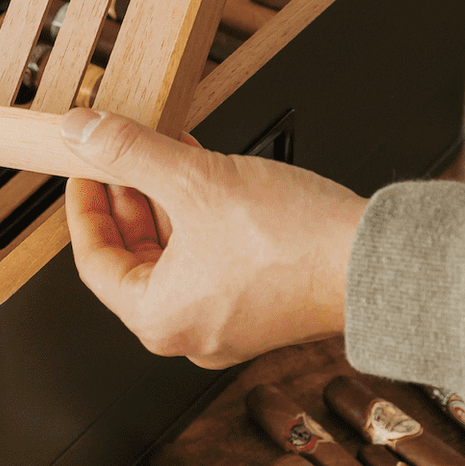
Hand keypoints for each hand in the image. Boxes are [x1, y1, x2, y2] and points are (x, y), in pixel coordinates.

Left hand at [60, 108, 366, 366]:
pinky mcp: (262, 306)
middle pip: (134, 258)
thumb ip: (131, 152)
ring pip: (174, 255)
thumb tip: (82, 133)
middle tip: (119, 156)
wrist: (381, 262)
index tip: (83, 171)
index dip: (84, 207)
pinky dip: (200, 217)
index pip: (94, 261)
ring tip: (165, 152)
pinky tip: (206, 173)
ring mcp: (228, 323)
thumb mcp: (195, 179)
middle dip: (128, 198)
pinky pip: (210, 259)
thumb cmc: (297, 242)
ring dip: (165, 200)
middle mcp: (190, 332)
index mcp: (159, 318)